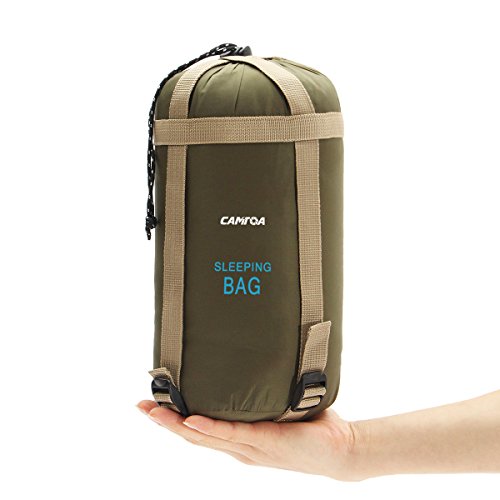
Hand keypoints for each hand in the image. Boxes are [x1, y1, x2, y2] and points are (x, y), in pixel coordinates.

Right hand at [137, 400, 356, 479]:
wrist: (342, 449)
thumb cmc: (310, 425)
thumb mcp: (278, 405)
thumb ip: (262, 390)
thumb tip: (252, 355)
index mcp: (239, 440)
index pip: (199, 430)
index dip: (173, 419)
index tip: (151, 402)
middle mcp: (238, 447)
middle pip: (192, 436)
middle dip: (163, 422)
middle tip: (139, 405)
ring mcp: (249, 448)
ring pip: (204, 438)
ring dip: (175, 426)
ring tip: (152, 411)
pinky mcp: (265, 443)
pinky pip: (232, 435)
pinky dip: (210, 429)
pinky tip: (191, 420)